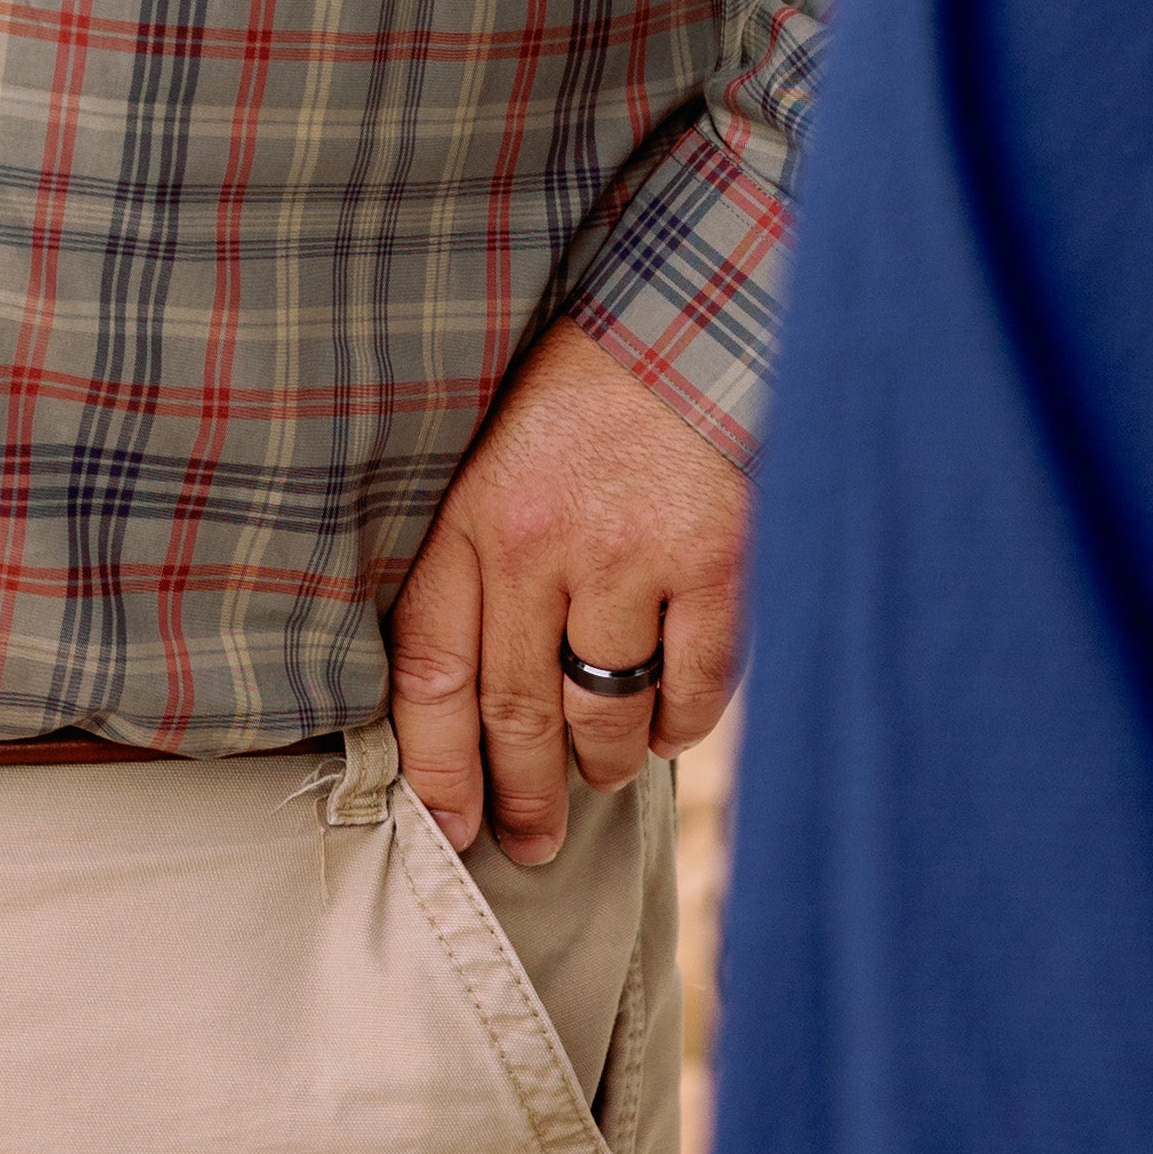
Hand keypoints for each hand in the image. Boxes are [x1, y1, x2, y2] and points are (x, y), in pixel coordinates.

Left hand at [387, 317, 746, 865]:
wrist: (698, 309)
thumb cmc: (590, 391)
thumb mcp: (501, 455)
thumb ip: (483, 559)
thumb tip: (471, 694)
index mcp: (477, 514)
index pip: (434, 668)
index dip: (434, 765)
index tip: (443, 826)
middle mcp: (546, 544)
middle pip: (516, 711)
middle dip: (520, 795)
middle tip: (525, 844)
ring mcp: (636, 558)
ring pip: (604, 713)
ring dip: (599, 762)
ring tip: (597, 774)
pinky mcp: (718, 567)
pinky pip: (691, 691)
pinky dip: (676, 726)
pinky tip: (663, 728)